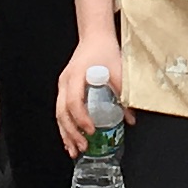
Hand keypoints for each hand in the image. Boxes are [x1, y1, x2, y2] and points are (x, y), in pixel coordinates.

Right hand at [55, 35, 124, 157]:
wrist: (95, 37)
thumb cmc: (104, 51)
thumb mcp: (118, 71)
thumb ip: (123, 94)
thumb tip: (129, 118)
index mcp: (77, 75)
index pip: (74, 101)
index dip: (81, 118)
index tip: (91, 130)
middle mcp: (65, 81)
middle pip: (62, 111)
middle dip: (71, 132)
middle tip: (83, 146)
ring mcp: (63, 85)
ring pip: (59, 114)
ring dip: (66, 133)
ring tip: (73, 149)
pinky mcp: (65, 89)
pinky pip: (61, 110)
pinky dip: (65, 126)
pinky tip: (70, 139)